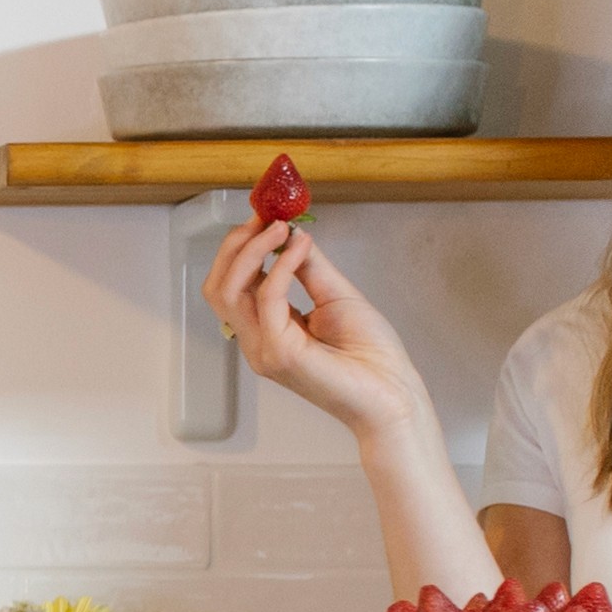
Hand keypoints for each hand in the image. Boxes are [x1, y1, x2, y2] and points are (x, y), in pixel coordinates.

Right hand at [198, 216, 436, 442]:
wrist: (392, 394)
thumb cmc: (371, 356)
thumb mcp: (335, 296)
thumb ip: (309, 267)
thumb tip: (292, 234)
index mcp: (266, 332)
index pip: (231, 286)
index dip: (241, 248)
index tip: (264, 217)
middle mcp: (257, 343)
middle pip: (219, 286)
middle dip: (236, 246)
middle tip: (264, 218)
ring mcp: (263, 351)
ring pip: (230, 290)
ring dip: (252, 250)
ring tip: (280, 227)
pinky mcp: (280, 354)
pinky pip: (267, 298)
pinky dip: (281, 266)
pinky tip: (300, 247)